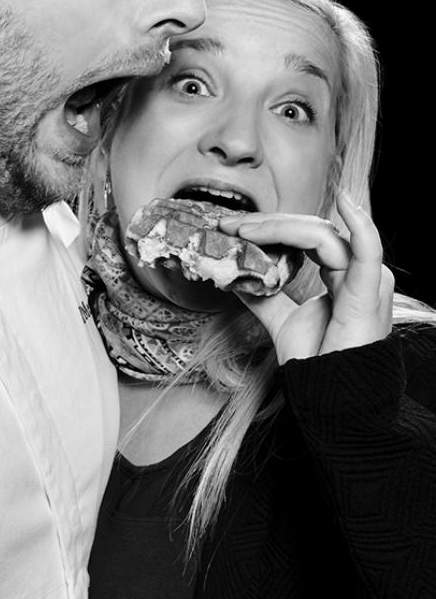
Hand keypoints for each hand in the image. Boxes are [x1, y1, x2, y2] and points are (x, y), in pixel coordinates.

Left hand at [218, 192, 394, 363]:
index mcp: (342, 275)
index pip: (305, 236)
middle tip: (229, 225)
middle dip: (267, 223)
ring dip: (278, 227)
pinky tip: (345, 201)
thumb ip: (263, 296)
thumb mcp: (282, 321)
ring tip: (244, 230)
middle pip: (310, 230)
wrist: (330, 398)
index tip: (231, 229)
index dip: (269, 228)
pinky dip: (360, 224)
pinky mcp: (369, 292)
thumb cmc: (315, 362)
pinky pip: (367, 251)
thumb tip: (234, 278)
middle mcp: (357, 272)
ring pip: (321, 234)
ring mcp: (366, 280)